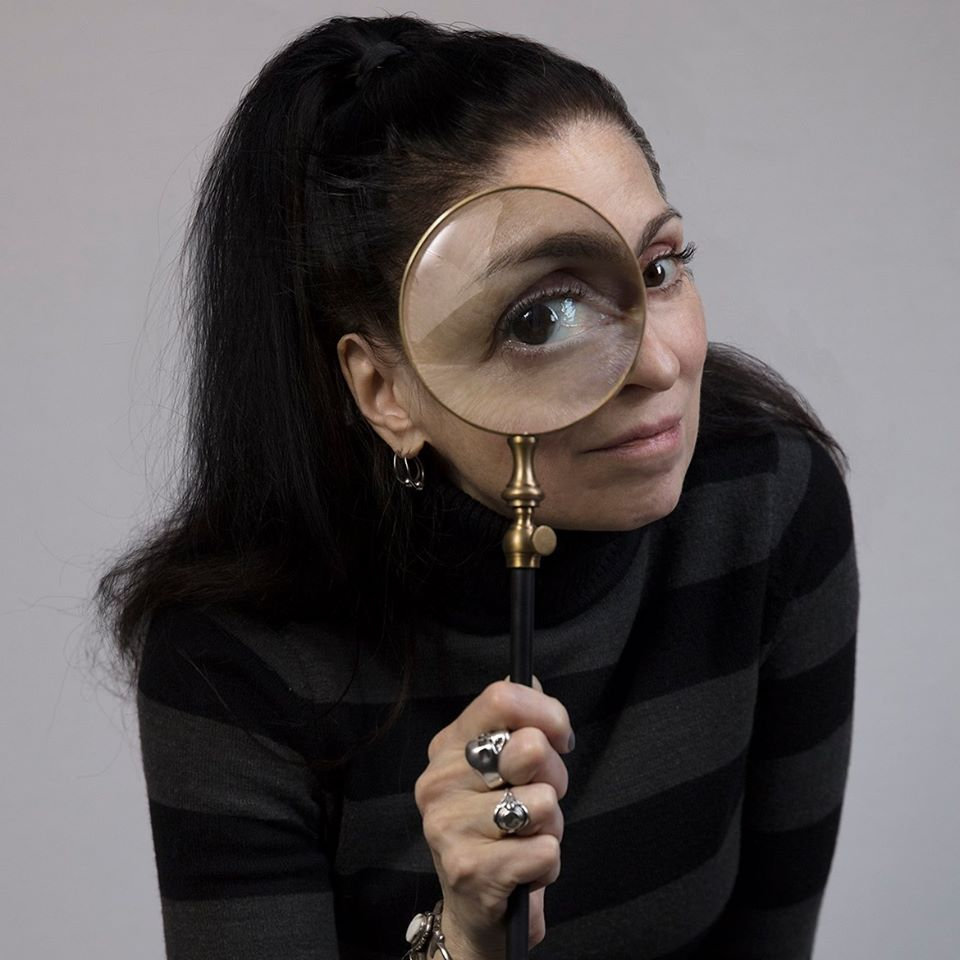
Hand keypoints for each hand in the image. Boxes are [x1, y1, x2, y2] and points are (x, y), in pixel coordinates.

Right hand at [414, 678, 573, 958]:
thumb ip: (516, 724)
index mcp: (448, 746)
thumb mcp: (503, 769)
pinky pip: (544, 851)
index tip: (561, 737)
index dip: (546, 713)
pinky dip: (548, 863)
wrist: (474, 911)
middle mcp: (438, 780)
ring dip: (551, 827)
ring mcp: (447, 825)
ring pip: (543, 804)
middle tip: (538, 800)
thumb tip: (528, 678)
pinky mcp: (468, 869)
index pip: (501, 698)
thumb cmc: (497, 829)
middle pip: (530, 747)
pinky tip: (524, 868)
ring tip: (526, 838)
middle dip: (555, 776)